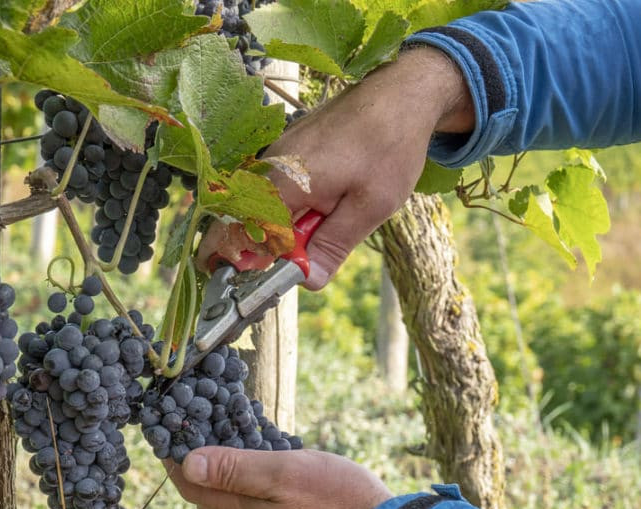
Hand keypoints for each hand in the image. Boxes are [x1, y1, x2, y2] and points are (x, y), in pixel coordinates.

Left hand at [166, 446, 392, 508]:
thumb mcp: (282, 472)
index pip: (190, 486)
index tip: (164, 428)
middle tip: (191, 427)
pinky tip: (260, 463)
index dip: (173, 458)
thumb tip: (188, 464)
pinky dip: (243, 482)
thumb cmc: (335, 498)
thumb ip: (235, 470)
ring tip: (222, 438)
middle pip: (204, 495)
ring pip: (228, 501)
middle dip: (191, 464)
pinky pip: (251, 505)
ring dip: (218, 473)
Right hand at [197, 46, 474, 288]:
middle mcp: (268, 167)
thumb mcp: (370, 206)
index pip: (240, 233)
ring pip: (263, 209)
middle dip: (274, 249)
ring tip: (328, 223)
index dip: (248, 263)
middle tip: (313, 256)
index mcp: (282, 182)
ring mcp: (274, 157)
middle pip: (248, 223)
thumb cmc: (389, 146)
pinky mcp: (285, 153)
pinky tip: (327, 206)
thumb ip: (333, 246)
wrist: (400, 93)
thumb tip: (307, 282)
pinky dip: (294, 209)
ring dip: (289, 229)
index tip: (271, 281)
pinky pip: (276, 192)